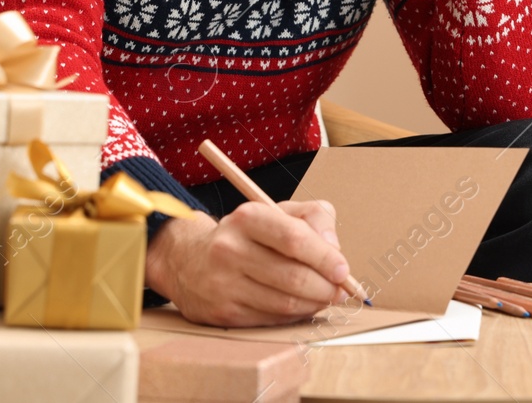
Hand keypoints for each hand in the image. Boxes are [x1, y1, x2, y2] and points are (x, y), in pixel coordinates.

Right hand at [144, 198, 353, 326]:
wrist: (188, 260)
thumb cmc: (246, 235)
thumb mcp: (277, 211)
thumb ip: (314, 218)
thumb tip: (335, 249)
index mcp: (247, 218)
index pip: (294, 239)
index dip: (325, 257)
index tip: (343, 270)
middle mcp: (230, 250)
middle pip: (293, 277)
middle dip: (326, 287)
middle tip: (340, 291)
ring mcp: (224, 284)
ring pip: (285, 303)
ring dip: (314, 304)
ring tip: (324, 298)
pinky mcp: (223, 313)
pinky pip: (272, 319)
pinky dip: (294, 315)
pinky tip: (300, 306)